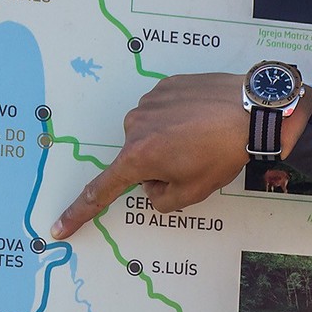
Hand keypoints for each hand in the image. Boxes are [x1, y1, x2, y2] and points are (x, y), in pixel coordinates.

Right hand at [49, 72, 311, 239]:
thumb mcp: (193, 191)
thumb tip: (152, 185)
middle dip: (157, 166)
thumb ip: (161, 199)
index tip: (59, 228)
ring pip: (151, 133)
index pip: (102, 190)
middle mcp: (135, 126)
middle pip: (137, 159)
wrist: (253, 108)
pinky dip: (179, 118)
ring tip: (203, 137)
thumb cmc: (224, 152)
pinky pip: (163, 110)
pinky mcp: (165, 84)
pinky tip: (202, 117)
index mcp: (138, 156)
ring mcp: (149, 101)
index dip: (79, 212)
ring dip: (169, 139)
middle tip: (194, 162)